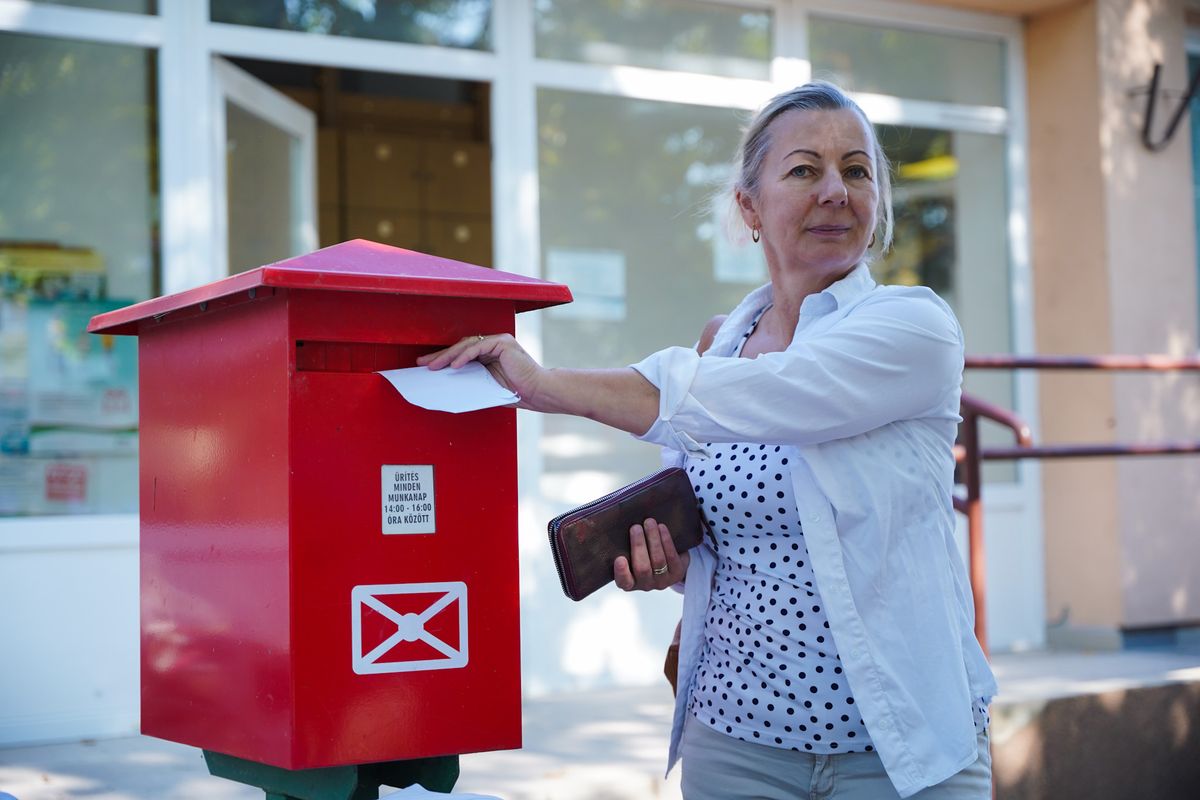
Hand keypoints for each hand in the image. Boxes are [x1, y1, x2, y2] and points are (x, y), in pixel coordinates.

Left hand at [416, 334, 546, 410]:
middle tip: (424, 364)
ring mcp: (499, 342)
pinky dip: (465, 356)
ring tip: (434, 366)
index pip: (462, 354)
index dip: (444, 359)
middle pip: (461, 347)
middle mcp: (494, 344)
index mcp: (490, 354)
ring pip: (467, 345)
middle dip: (441, 356)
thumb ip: (472, 380)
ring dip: (448, 356)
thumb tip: (449, 383)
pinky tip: (454, 366)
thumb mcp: (487, 386)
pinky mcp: (503, 343)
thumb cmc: (517, 392)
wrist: (538, 392)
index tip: (428, 366)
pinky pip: (478, 348)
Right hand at [614, 517, 689, 590]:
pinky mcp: (677, 573)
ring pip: (658, 560)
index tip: (619, 558)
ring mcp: (663, 581)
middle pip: (642, 568)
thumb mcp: (631, 554)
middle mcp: (646, 585)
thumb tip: (617, 529)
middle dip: (639, 545)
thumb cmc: (644, 555)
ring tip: (649, 522)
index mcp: (630, 583)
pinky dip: (666, 540)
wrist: (668, 560)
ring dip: (653, 539)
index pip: (624, 582)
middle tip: (635, 528)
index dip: (621, 572)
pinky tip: (661, 528)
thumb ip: (624, 547)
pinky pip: (672, 556)